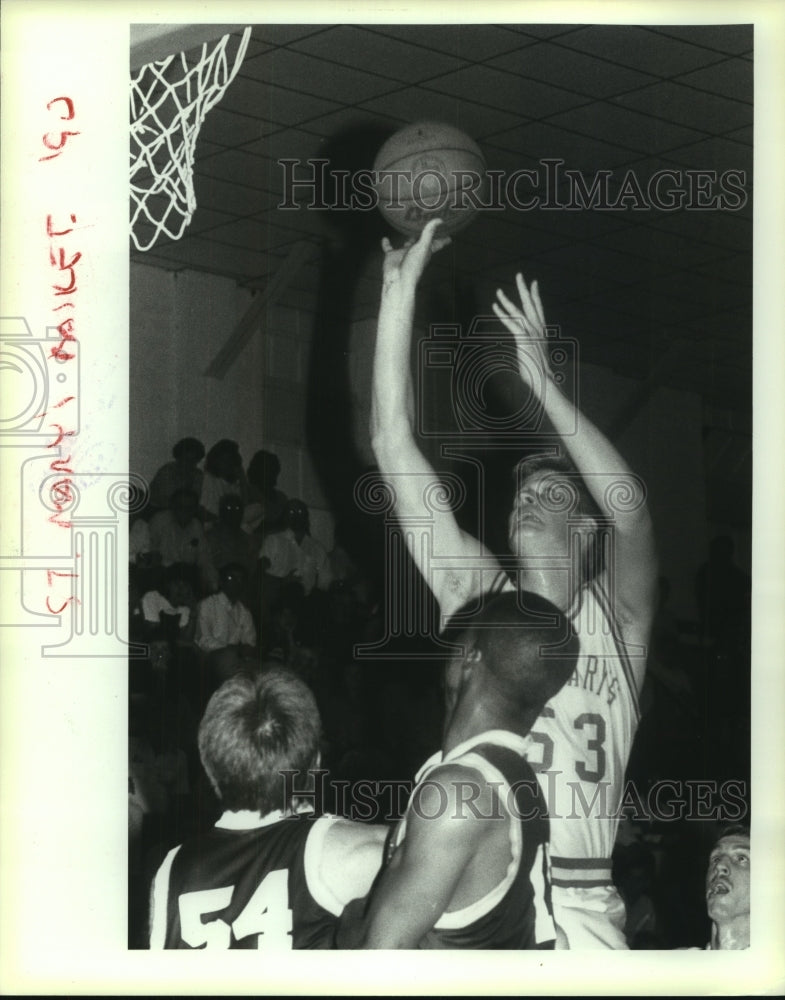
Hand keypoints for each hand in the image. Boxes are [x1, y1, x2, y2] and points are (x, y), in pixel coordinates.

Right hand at [381, 218, 450, 293]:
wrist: (398, 280)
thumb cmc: (413, 266)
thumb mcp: (423, 247)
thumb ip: (429, 233)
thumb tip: (440, 220)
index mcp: (426, 251)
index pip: (437, 243)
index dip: (443, 239)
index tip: (450, 233)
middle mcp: (415, 251)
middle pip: (422, 241)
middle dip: (425, 234)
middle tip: (428, 224)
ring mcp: (403, 254)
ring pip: (407, 243)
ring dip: (408, 237)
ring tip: (408, 227)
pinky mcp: (392, 256)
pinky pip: (389, 248)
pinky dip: (386, 243)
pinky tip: (385, 238)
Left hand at [492, 274, 553, 389]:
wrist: (545, 382)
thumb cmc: (541, 375)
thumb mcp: (535, 359)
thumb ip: (531, 352)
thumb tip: (529, 356)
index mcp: (542, 333)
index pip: (539, 310)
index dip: (535, 296)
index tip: (534, 283)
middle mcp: (539, 330)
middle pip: (531, 304)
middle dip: (525, 289)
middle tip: (520, 275)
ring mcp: (532, 334)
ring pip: (518, 312)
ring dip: (507, 301)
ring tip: (498, 291)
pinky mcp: (524, 339)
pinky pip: (511, 323)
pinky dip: (502, 314)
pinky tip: (495, 306)